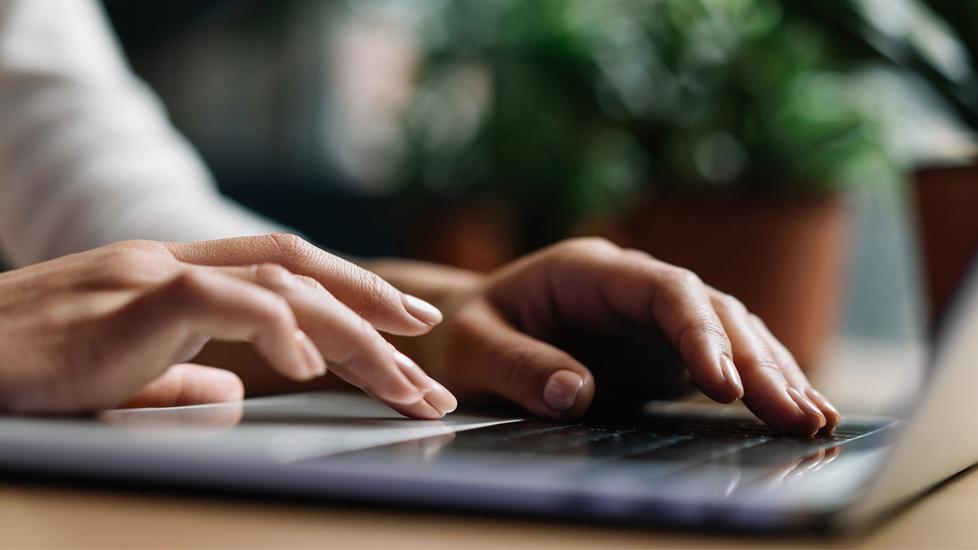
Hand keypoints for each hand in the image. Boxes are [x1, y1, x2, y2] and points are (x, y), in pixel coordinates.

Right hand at [0, 235, 454, 416]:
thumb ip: (181, 374)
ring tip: (403, 380)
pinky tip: (311, 367)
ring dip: (352, 334)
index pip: (285, 270)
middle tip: (432, 352)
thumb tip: (235, 391)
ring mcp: (150, 275)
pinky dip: (275, 329)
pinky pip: (219, 302)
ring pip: (280, 284)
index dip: (352, 292)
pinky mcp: (125, 303)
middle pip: (300, 273)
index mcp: (176, 277)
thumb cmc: (22, 370)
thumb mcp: (118, 371)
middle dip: (374, 312)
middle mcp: (173, 263)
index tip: (406, 325)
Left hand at [407, 238, 838, 435]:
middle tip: (795, 415)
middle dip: (756, 361)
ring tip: (813, 419)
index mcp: (589, 270)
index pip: (664, 290)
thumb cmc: (463, 335)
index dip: (700, 332)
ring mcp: (651, 315)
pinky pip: (720, 358)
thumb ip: (518, 366)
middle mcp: (631, 285)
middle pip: (711, 310)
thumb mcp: (473, 349)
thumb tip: (575, 395)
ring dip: (772, 371)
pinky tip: (793, 410)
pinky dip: (757, 382)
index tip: (723, 383)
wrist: (466, 330)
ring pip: (729, 330)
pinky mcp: (660, 347)